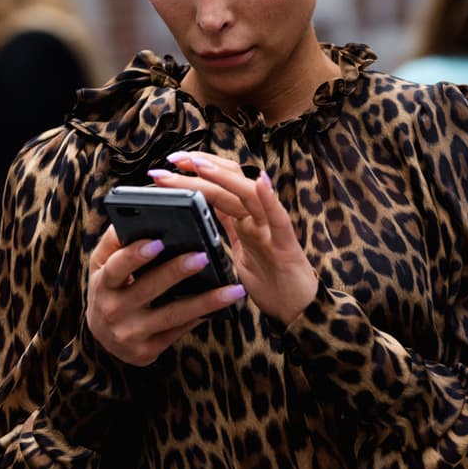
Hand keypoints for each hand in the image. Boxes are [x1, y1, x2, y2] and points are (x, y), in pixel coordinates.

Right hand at [87, 224, 245, 365]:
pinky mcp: (147, 351)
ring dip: (205, 302)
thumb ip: (114, 241)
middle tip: (202, 256)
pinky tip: (225, 305)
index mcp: (102, 283)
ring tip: (232, 289)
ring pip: (173, 315)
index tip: (159, 242)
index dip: (135, 255)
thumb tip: (137, 213)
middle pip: (148, 289)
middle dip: (176, 272)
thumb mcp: (102, 266)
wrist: (102, 337)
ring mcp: (130, 333)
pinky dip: (203, 316)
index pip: (117, 267)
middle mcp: (113, 310)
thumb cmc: (109, 289)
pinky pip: (180, 330)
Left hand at [149, 152, 317, 325]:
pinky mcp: (285, 245)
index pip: (222, 182)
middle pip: (229, 181)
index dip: (199, 168)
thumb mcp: (237, 248)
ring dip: (222, 177)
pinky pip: (277, 219)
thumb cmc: (268, 280)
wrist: (295, 308)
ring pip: (247, 194)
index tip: (172, 161)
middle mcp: (258, 216)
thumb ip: (224, 226)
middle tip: (173, 159)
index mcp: (245, 217)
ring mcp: (271, 228)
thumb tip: (198, 209)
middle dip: (201, 167)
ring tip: (198, 165)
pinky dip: (269, 199)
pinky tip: (259, 182)